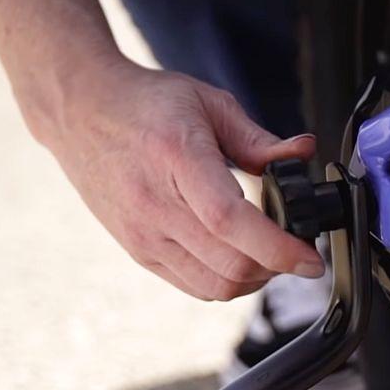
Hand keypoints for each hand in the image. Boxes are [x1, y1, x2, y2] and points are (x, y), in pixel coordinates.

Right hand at [40, 63, 323, 299]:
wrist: (79, 111)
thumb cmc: (146, 104)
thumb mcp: (209, 103)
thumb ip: (259, 138)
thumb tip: (304, 152)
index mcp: (178, 161)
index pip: (231, 222)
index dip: (278, 248)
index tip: (310, 260)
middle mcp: (155, 206)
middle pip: (230, 265)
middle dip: (278, 266)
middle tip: (297, 250)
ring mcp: (143, 235)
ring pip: (215, 285)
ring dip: (255, 279)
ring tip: (271, 254)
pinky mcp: (139, 251)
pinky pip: (194, 286)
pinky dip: (227, 282)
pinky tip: (241, 258)